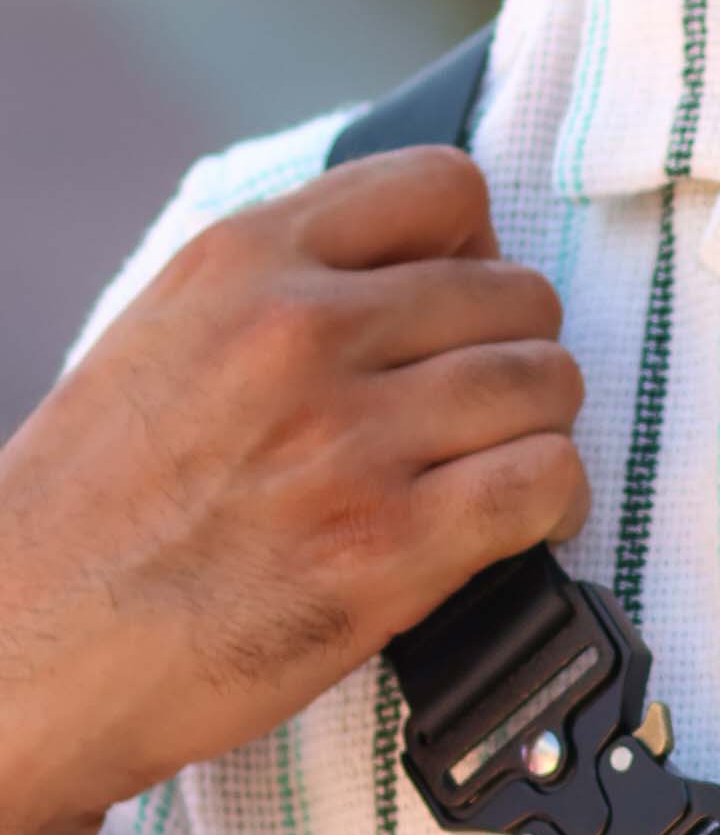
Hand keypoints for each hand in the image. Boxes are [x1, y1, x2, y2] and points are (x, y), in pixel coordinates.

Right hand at [0, 148, 587, 834]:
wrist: (23, 646)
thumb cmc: (88, 506)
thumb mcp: (162, 333)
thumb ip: (280, 282)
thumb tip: (417, 261)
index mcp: (245, 262)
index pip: (446, 188)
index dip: (476, 248)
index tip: (461, 301)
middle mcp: (301, 333)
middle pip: (517, 294)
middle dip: (514, 350)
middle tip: (483, 407)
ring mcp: (349, 440)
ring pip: (545, 383)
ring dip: (538, 429)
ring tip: (497, 466)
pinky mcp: (386, 547)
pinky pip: (545, 482)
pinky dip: (552, 505)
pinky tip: (520, 524)